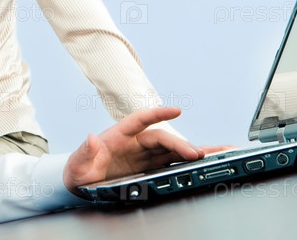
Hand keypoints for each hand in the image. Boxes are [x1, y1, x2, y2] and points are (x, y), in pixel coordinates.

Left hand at [63, 107, 204, 192]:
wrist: (81, 186)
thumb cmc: (78, 172)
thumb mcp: (77, 165)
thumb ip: (84, 152)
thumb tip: (90, 137)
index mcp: (118, 136)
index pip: (140, 120)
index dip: (157, 114)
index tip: (176, 110)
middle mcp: (135, 143)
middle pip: (161, 139)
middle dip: (179, 145)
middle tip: (197, 154)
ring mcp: (144, 156)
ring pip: (172, 150)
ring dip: (193, 151)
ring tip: (218, 152)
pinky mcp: (150, 169)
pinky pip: (172, 163)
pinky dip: (189, 163)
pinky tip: (207, 162)